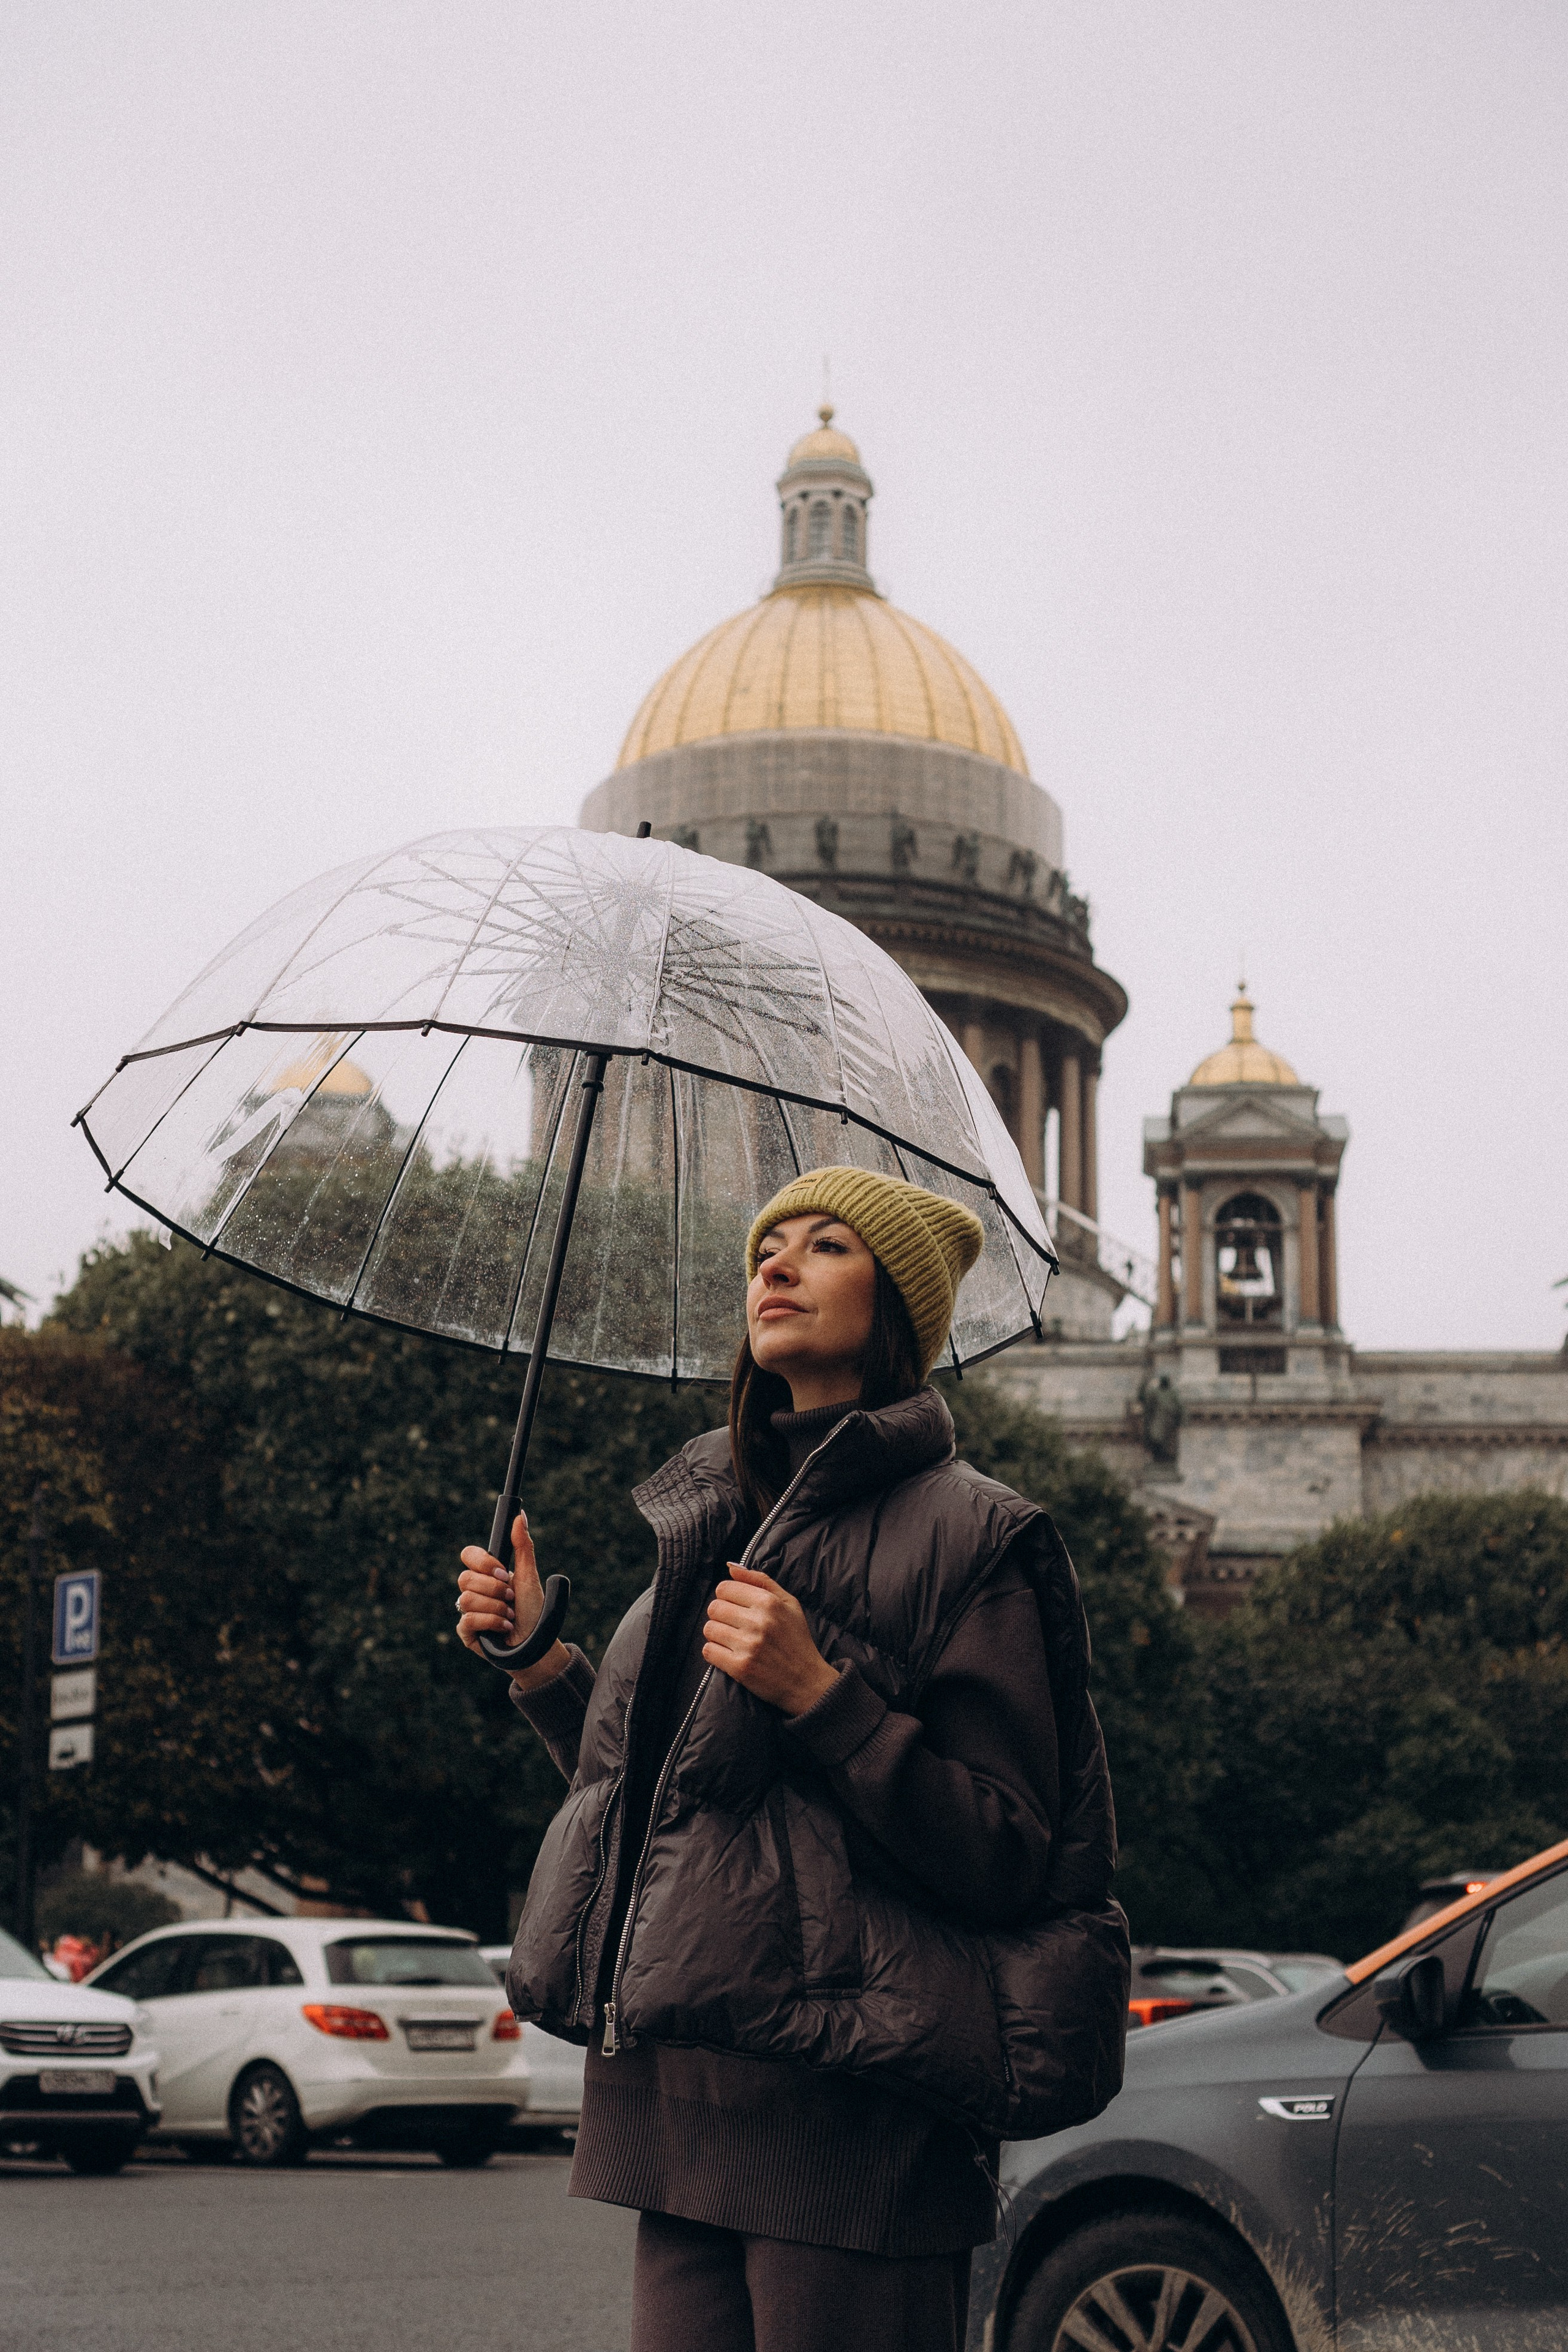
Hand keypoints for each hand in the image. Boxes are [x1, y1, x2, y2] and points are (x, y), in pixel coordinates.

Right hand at [456, 1512, 566, 1690]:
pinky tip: (504, 1628)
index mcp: (487, 1574)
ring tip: (510, 1616)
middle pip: (465, 1578)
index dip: (483, 1563)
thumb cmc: (533, 1610)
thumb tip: (520, 1516)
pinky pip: (466, 1620)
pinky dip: (491, 1623)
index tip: (504, 1572)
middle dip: (494, 1589)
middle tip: (510, 1598)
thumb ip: (522, 1546)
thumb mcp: (529, 1576)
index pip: (468, 1555)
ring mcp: (468, 1611)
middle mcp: (475, 1590)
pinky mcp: (466, 1632)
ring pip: (467, 1599)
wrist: (536, 1643)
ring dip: (496, 1608)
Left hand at [703, 1564, 838, 1716]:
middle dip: (721, 1615)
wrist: (806, 1681)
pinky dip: (715, 1652)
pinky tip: (729, 1654)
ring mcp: (748, 1646)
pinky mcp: (740, 1668)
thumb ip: (760, 1581)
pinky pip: (709, 1651)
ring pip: (709, 1629)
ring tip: (732, 1640)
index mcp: (769, 1603)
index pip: (725, 1588)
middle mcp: (758, 1622)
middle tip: (734, 1625)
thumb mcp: (788, 1603)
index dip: (726, 1597)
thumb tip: (730, 1567)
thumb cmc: (797, 1639)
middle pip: (714, 1608)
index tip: (735, 1607)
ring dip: (717, 1634)